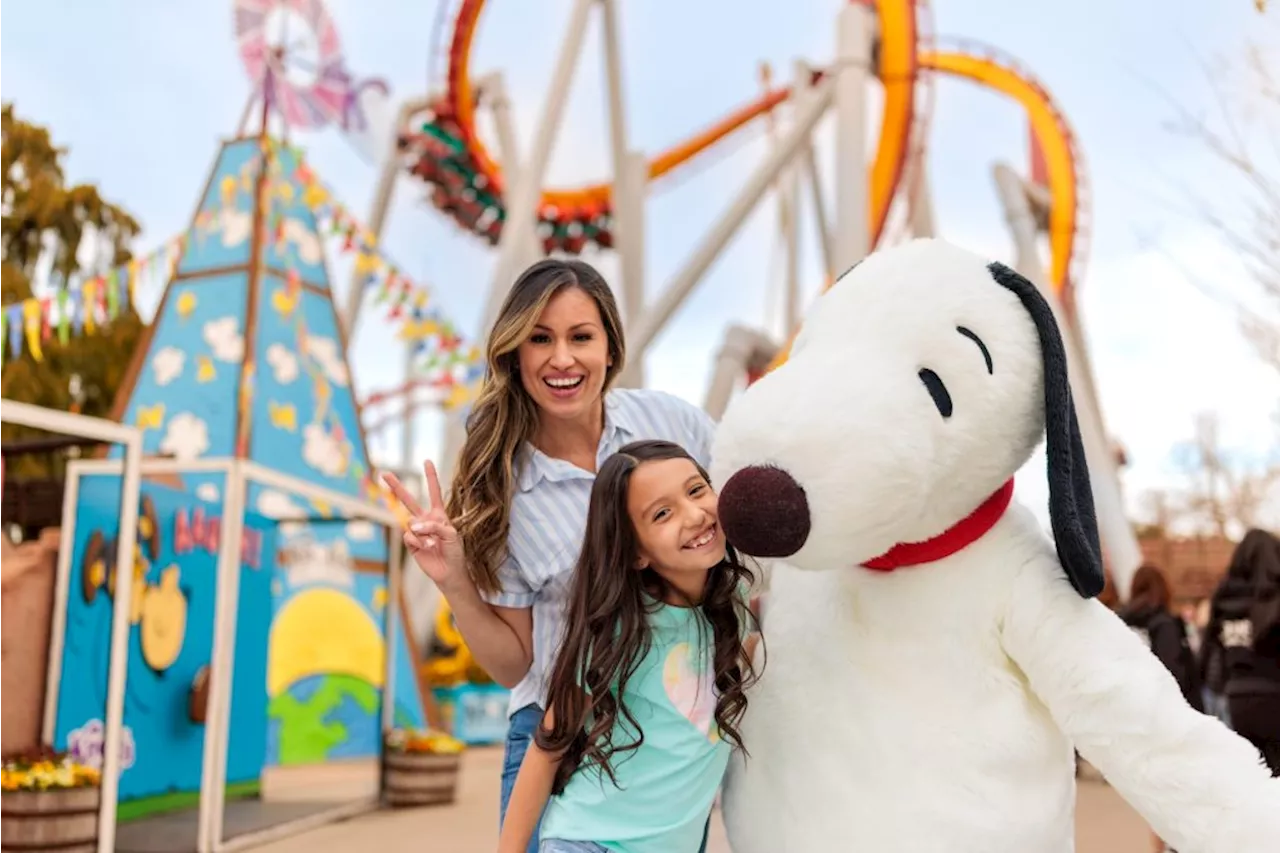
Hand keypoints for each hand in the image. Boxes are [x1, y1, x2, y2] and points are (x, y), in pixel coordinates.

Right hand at [382, 461, 469, 593]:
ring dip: (422, 532)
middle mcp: (425, 520)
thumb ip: (434, 526)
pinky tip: (425, 548)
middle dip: (396, 487)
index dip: (431, 477)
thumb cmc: (455, 551)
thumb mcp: (451, 534)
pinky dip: (417, 541)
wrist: (449, 571)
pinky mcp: (410, 543)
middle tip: (384, 473)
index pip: (434, 492)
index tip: (427, 461)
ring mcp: (416, 531)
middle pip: (409, 500)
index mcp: (439, 514)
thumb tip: (413, 525)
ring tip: (432, 543)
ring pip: (410, 522)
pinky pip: (408, 536)